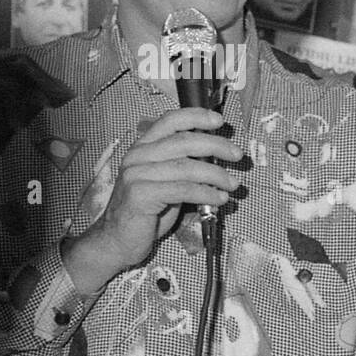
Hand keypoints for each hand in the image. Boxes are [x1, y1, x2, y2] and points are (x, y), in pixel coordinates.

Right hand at [64, 109, 242, 292]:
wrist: (118, 239)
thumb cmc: (146, 210)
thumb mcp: (166, 181)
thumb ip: (185, 166)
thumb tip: (218, 159)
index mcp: (143, 148)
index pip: (169, 121)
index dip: (196, 116)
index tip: (219, 120)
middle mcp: (137, 156)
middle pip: (184, 141)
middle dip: (216, 146)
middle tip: (237, 155)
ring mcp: (136, 175)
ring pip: (187, 167)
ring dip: (217, 175)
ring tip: (233, 183)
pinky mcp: (140, 195)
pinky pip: (183, 189)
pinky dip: (207, 193)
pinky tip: (220, 199)